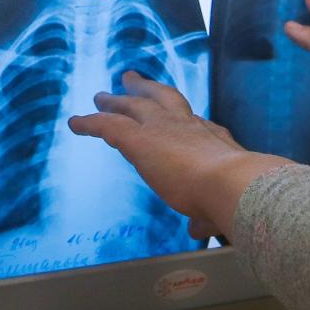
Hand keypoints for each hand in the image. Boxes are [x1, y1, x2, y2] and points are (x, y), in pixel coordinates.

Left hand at [69, 71, 291, 238]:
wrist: (230, 182)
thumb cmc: (234, 193)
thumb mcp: (221, 204)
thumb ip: (205, 217)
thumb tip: (199, 229)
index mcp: (213, 139)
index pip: (193, 124)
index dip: (182, 122)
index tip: (176, 122)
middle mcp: (188, 125)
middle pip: (163, 99)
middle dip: (147, 90)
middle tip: (132, 80)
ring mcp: (163, 127)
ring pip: (135, 104)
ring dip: (117, 100)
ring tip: (102, 96)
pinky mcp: (139, 138)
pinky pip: (108, 125)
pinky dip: (90, 123)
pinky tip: (75, 123)